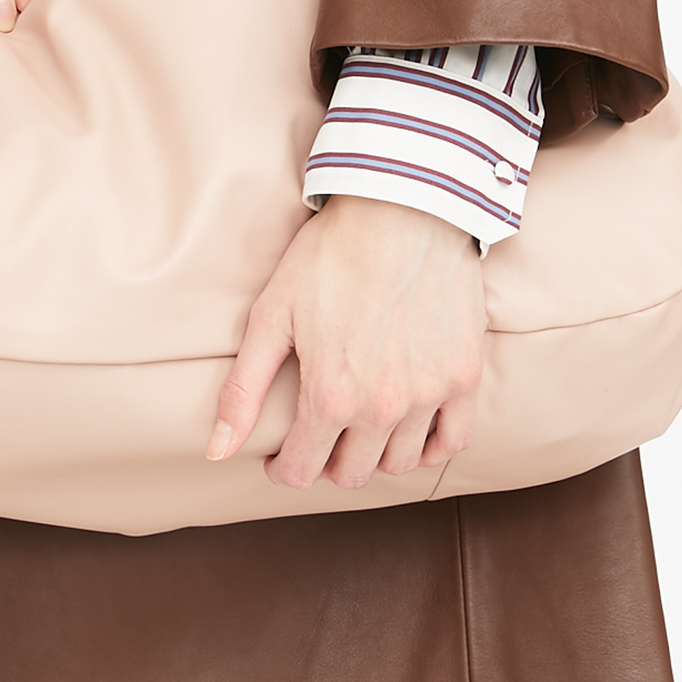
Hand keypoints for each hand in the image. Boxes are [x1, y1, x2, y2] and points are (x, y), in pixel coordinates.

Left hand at [207, 195, 486, 488]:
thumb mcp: (272, 315)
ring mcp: (429, 395)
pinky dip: (430, 445)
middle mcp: (382, 407)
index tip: (281, 455)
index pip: (302, 472)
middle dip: (327, 461)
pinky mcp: (465, 376)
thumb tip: (217, 452)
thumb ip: (243, 389)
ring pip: (400, 465)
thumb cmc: (331, 255)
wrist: (401, 206)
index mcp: (329, 396)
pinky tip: (411, 428)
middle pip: (351, 474)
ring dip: (375, 455)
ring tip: (361, 427)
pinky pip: (453, 441)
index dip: (284, 468)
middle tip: (321, 434)